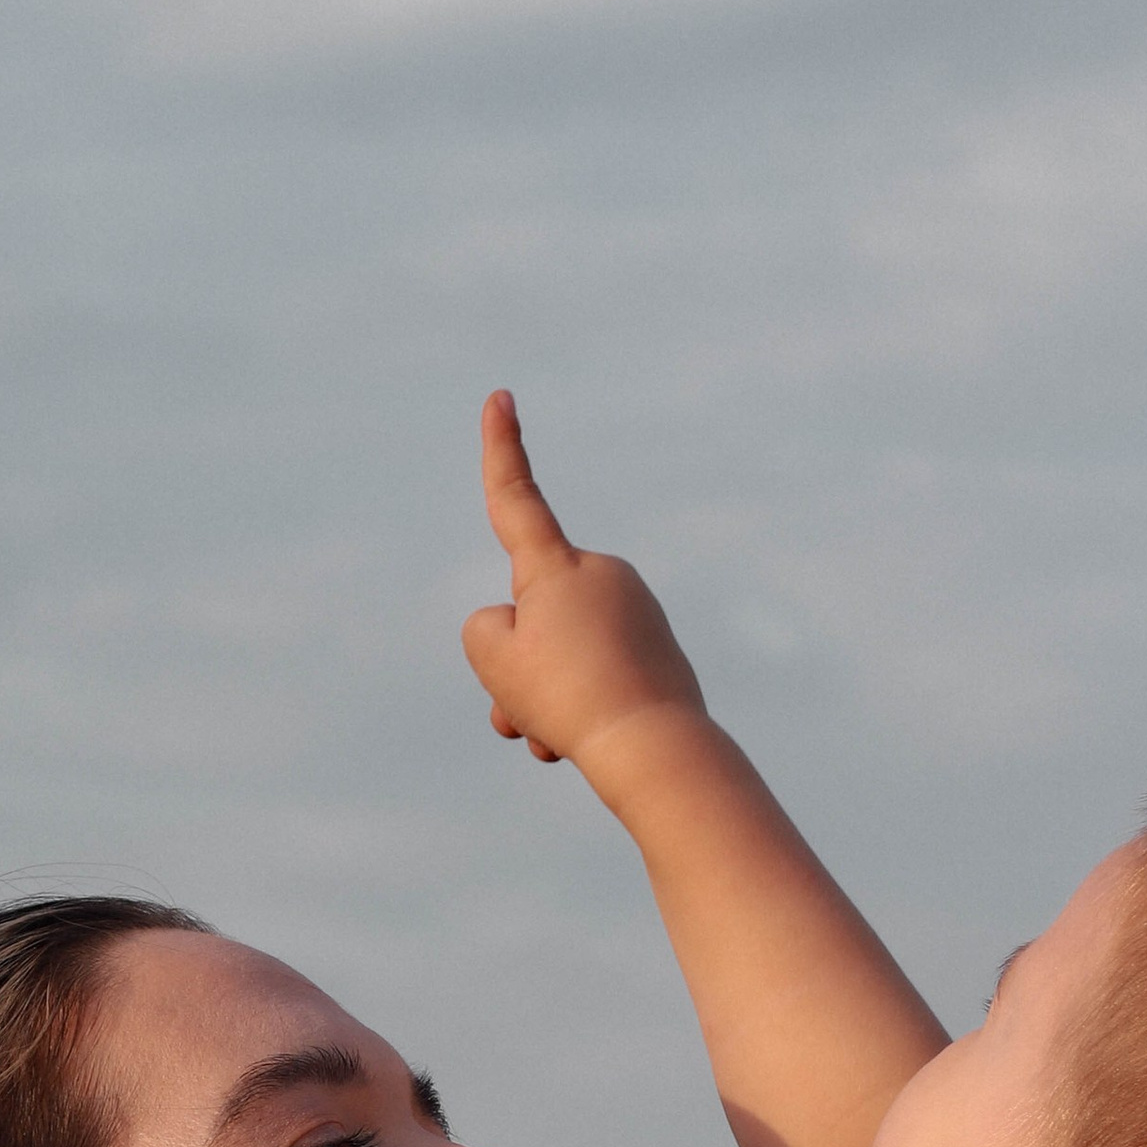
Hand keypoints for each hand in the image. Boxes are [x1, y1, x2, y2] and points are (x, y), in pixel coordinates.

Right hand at [460, 390, 705, 777]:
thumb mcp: (494, 659)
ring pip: (561, 657)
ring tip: (557, 735)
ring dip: (543, 698)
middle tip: (525, 714)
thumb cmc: (568, 697)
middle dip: (515, 668)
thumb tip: (522, 629)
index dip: (502, 450)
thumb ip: (487, 630)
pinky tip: (591, 739)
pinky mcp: (658, 650)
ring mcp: (636, 611)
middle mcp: (602, 575)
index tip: (501, 398)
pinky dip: (582, 709)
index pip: (516, 499)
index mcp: (557, 566)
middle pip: (530, 619)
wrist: (654, 748)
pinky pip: (597, 678)